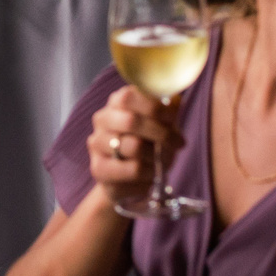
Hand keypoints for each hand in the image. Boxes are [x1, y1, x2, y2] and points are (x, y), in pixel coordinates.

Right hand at [87, 83, 177, 198]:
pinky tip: (153, 172)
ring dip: (158, 155)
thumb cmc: (146, 144)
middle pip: (131, 121)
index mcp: (116, 103)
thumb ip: (167, 110)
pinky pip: (133, 170)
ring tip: (166, 160)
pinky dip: (150, 171)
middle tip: (178, 143)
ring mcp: (97, 144)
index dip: (154, 106)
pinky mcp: (99, 168)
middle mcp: (102, 120)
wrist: (126, 178)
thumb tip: (176, 101)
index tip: (172, 118)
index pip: (128, 96)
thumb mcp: (160, 123)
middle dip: (161, 133)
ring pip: (134, 147)